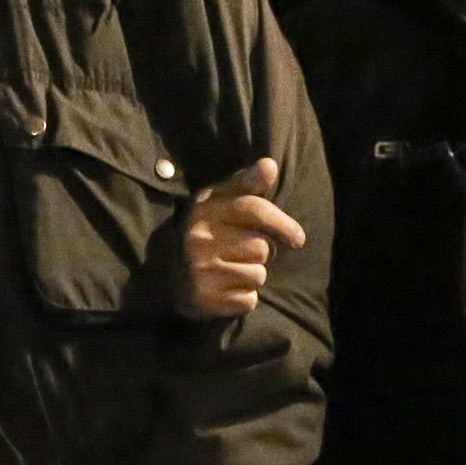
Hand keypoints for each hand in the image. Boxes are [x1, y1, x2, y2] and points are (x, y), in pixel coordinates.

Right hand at [179, 155, 302, 319]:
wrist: (166, 275)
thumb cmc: (208, 232)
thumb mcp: (220, 202)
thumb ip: (247, 183)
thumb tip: (270, 165)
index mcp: (203, 210)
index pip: (252, 209)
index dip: (282, 223)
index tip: (299, 239)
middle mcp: (197, 239)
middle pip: (261, 247)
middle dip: (261, 252)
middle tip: (242, 253)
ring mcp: (198, 270)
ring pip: (257, 274)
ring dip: (253, 275)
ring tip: (232, 270)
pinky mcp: (203, 299)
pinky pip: (248, 299)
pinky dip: (244, 298)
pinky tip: (226, 289)